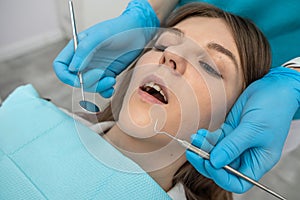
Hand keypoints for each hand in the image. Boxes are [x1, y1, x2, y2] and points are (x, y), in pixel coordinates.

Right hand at [53, 0, 158, 97]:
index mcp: (77, 48)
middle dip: (87, 82)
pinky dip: (105, 91)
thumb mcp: (100, 35)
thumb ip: (85, 50)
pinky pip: (101, 89)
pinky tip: (112, 86)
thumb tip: (73, 69)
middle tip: (102, 74)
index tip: (78, 77)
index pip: (61, 66)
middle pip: (75, 80)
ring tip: (111, 79)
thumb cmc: (120, 29)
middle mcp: (84, 60)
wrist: (139, 32)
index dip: (66, 75)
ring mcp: (96, 68)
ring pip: (89, 86)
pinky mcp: (107, 74)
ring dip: (99, 87)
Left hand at [187, 67, 299, 192]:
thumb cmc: (273, 108)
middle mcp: (246, 155)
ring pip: (216, 153)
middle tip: (193, 152)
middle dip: (206, 162)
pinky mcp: (230, 131)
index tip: (210, 164)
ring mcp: (237, 143)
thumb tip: (214, 162)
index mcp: (258, 161)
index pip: (238, 182)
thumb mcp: (253, 129)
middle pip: (223, 168)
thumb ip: (233, 146)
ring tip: (195, 138)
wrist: (274, 87)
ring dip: (203, 148)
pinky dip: (205, 138)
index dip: (222, 177)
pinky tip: (199, 133)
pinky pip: (214, 140)